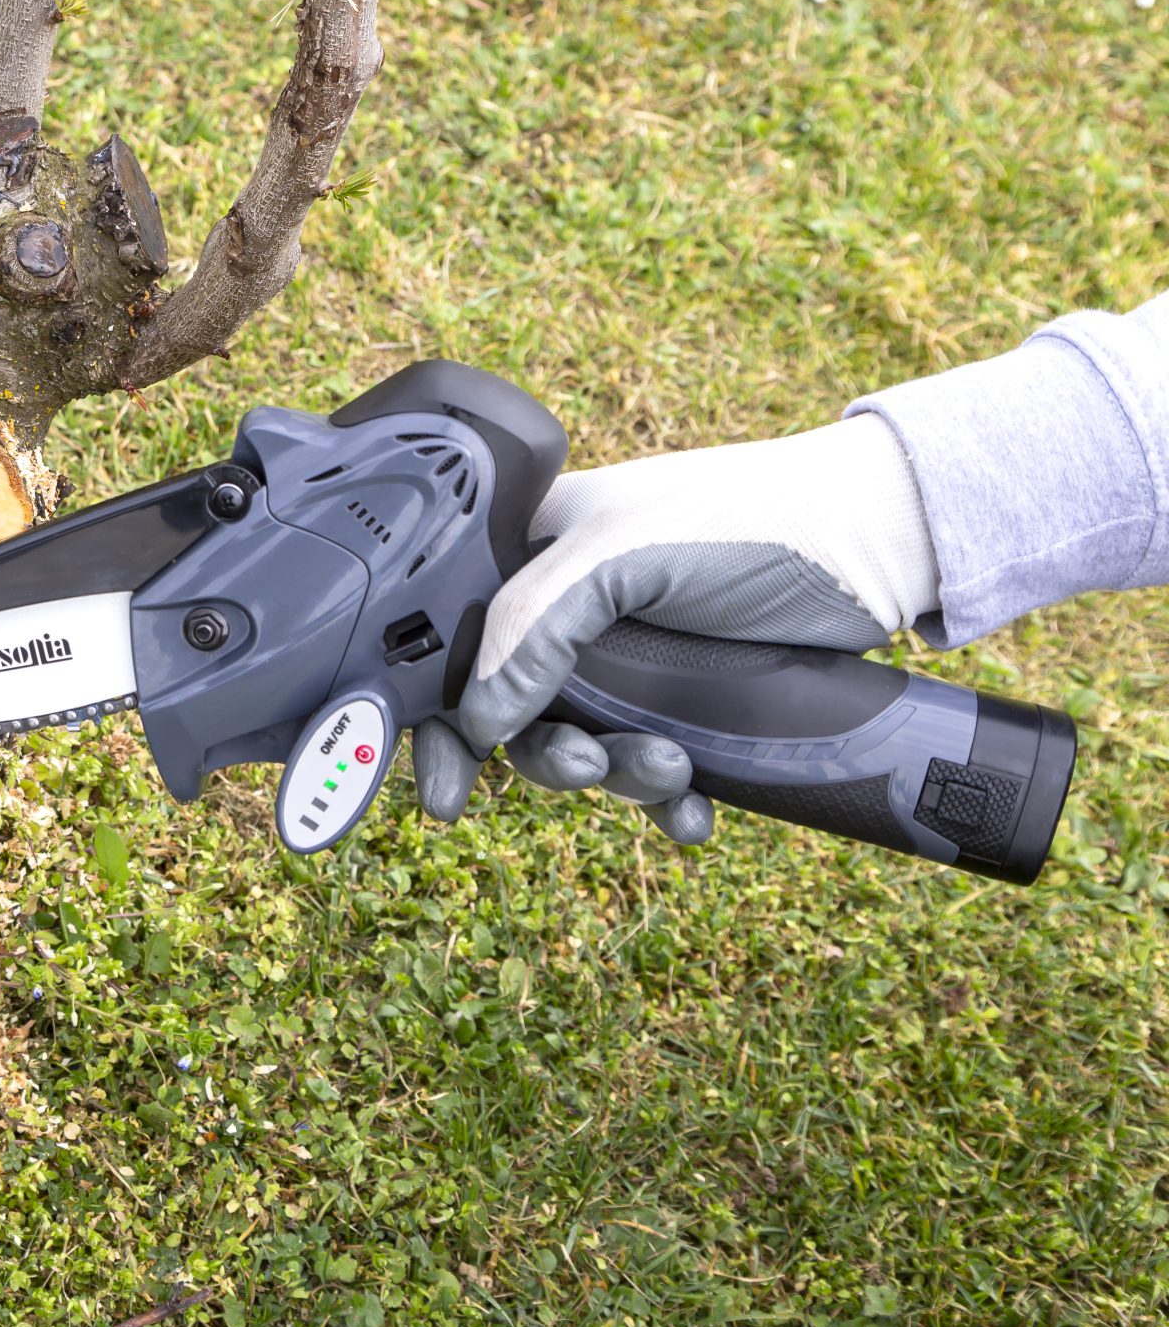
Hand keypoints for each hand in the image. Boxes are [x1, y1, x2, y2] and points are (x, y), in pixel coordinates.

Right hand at [412, 412, 940, 844]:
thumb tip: (478, 722)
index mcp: (535, 549)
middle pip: (516, 711)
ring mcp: (629, 654)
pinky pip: (648, 766)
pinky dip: (663, 797)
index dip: (443, 717)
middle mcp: (572, 604)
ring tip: (676, 769)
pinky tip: (693, 811)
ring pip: (586, 745)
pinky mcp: (687, 696)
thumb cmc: (751, 515)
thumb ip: (535, 624)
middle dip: (552, 755)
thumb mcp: (623, 554)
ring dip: (620, 775)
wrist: (884, 542)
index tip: (448, 791)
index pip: (456, 642)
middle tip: (591, 769)